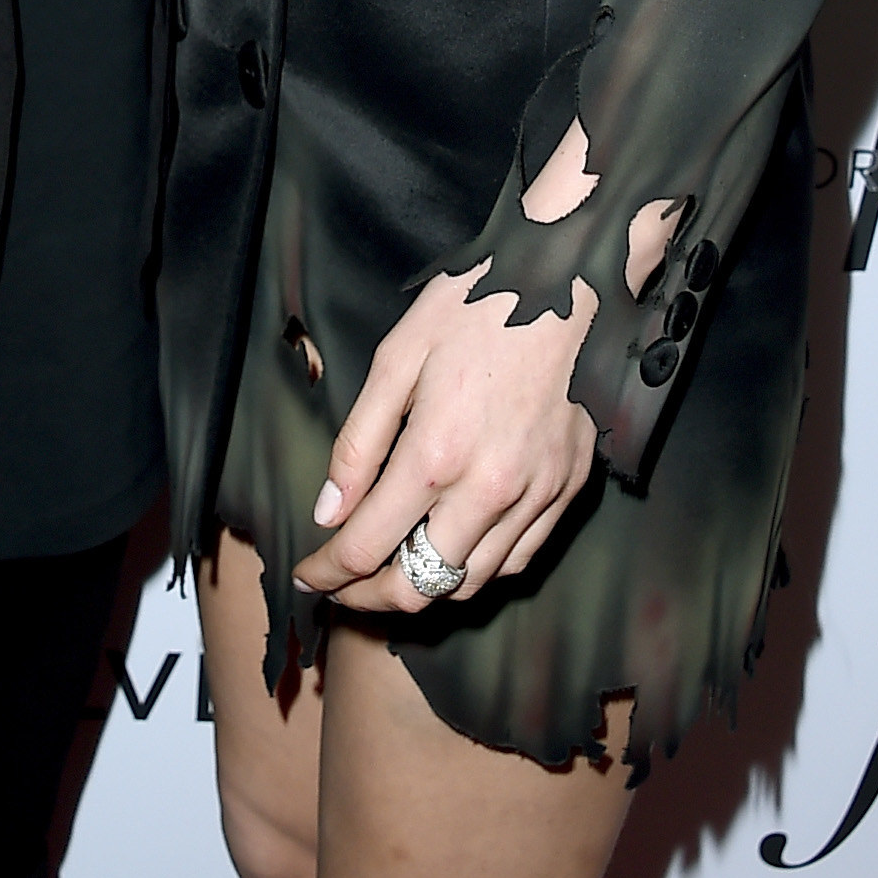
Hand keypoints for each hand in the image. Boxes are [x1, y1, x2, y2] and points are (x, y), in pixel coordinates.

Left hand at [293, 265, 600, 616]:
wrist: (567, 280)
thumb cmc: (477, 306)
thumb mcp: (397, 358)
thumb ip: (358, 443)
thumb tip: (329, 511)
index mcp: (435, 454)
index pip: (366, 548)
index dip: (328, 573)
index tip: (309, 574)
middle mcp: (489, 490)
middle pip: (418, 587)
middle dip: (367, 597)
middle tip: (343, 586)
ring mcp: (536, 495)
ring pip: (471, 584)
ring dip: (424, 589)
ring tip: (393, 572)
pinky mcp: (568, 489)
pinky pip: (519, 560)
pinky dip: (479, 570)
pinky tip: (455, 548)